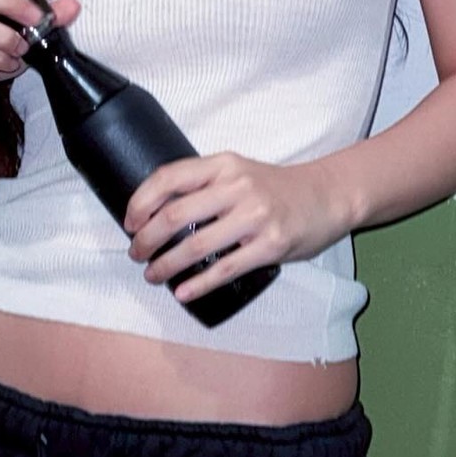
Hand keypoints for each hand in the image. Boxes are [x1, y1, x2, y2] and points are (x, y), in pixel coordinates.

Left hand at [124, 153, 350, 303]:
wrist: (326, 196)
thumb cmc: (275, 188)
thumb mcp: (238, 171)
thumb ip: (205, 185)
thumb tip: (158, 212)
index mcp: (223, 164)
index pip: (168, 177)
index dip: (141, 201)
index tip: (129, 222)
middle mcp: (237, 186)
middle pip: (175, 215)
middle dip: (146, 239)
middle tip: (136, 254)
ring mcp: (255, 216)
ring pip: (195, 246)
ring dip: (166, 265)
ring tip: (153, 274)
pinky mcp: (270, 245)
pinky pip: (225, 268)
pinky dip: (198, 284)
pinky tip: (182, 291)